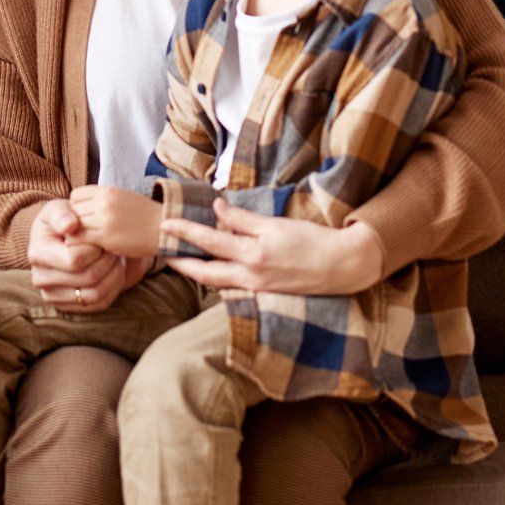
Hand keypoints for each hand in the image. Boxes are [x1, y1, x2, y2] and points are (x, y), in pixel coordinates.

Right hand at [25, 198, 135, 312]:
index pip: (74, 259)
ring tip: (116, 258)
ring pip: (94, 295)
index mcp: (38, 253)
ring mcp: (52, 295)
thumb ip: (62, 213)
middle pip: (87, 278)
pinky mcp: (66, 306)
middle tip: (114, 247)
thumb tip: (69, 225)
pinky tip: (114, 272)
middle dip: (107, 261)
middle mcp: (41, 279)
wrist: (59, 240)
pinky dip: (112, 289)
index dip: (94, 248)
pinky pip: (98, 304)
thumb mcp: (58, 209)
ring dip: (113, 276)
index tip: (101, 236)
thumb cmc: (61, 221)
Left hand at [68, 183, 163, 259]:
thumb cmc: (141, 214)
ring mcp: (103, 219)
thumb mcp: (120, 197)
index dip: (76, 207)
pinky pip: (81, 239)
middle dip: (75, 222)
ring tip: (87, 240)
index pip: (75, 196)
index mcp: (106, 190)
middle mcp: (103, 202)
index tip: (84, 217)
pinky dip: (82, 244)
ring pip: (75, 225)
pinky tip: (92, 247)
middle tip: (83, 232)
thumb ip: (100, 200)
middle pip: (73, 211)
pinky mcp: (105, 237)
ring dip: (78, 234)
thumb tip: (77, 210)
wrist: (161, 228)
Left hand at [161, 199, 383, 296]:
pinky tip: (213, 273)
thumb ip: (243, 218)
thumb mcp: (275, 224)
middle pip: (205, 274)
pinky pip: (233, 291)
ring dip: (198, 274)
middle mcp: (250, 277)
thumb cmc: (311, 240)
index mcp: (252, 255)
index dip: (185, 233)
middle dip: (182, 264)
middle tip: (163, 253)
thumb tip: (217, 208)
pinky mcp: (265, 296)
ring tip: (183, 260)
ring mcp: (257, 290)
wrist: (341, 266)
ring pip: (218, 285)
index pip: (209, 242)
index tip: (165, 224)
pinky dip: (218, 283)